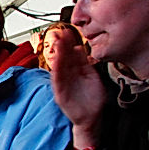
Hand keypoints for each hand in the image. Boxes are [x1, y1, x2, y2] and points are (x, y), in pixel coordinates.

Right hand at [48, 27, 106, 148]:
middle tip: (60, 33)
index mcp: (76, 71)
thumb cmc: (92, 99)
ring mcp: (64, 85)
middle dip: (61, 46)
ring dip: (58, 56)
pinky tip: (56, 64)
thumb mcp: (91, 76)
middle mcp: (68, 76)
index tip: (67, 32)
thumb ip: (85, 63)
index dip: (68, 44)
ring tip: (57, 45)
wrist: (92, 117)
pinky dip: (56, 73)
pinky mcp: (61, 95)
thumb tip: (79, 48)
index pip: (71, 55)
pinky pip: (57, 82)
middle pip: (64, 58)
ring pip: (59, 68)